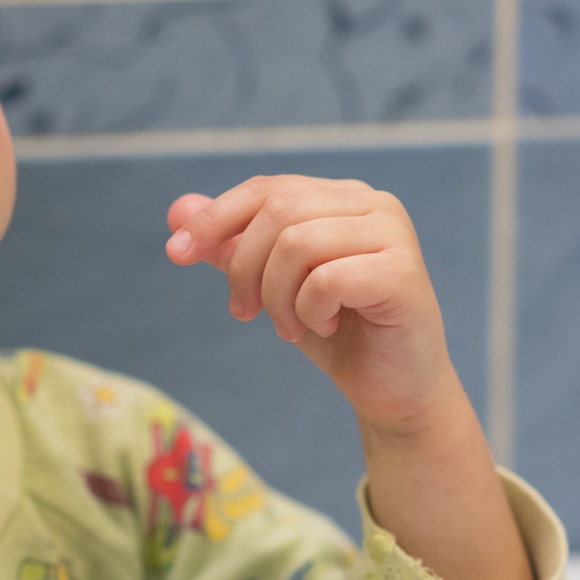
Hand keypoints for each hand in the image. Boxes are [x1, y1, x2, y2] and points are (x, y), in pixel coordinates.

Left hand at [165, 177, 457, 432]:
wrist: (394, 390)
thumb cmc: (339, 334)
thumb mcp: (273, 286)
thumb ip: (232, 246)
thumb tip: (178, 208)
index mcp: (342, 197)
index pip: (266, 189)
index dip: (215, 218)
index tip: (175, 252)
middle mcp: (373, 204)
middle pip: (277, 212)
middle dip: (244, 267)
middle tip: (243, 312)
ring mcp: (393, 235)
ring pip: (297, 244)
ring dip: (277, 297)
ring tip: (290, 327)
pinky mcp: (403, 273)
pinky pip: (326, 279)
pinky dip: (309, 311)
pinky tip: (326, 327)